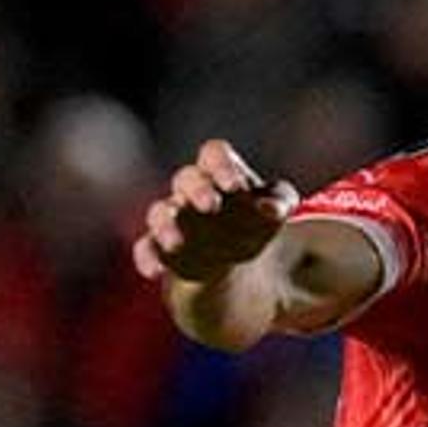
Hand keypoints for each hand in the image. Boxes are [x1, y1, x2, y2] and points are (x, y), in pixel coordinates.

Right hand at [133, 139, 297, 284]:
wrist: (239, 264)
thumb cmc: (257, 223)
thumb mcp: (279, 209)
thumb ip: (281, 202)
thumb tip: (272, 209)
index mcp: (223, 175)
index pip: (214, 154)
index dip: (221, 165)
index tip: (235, 186)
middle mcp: (194, 192)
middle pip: (186, 178)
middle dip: (197, 189)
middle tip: (211, 205)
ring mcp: (176, 220)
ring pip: (160, 212)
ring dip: (166, 225)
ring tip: (177, 244)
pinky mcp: (163, 250)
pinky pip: (146, 248)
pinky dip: (147, 258)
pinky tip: (154, 272)